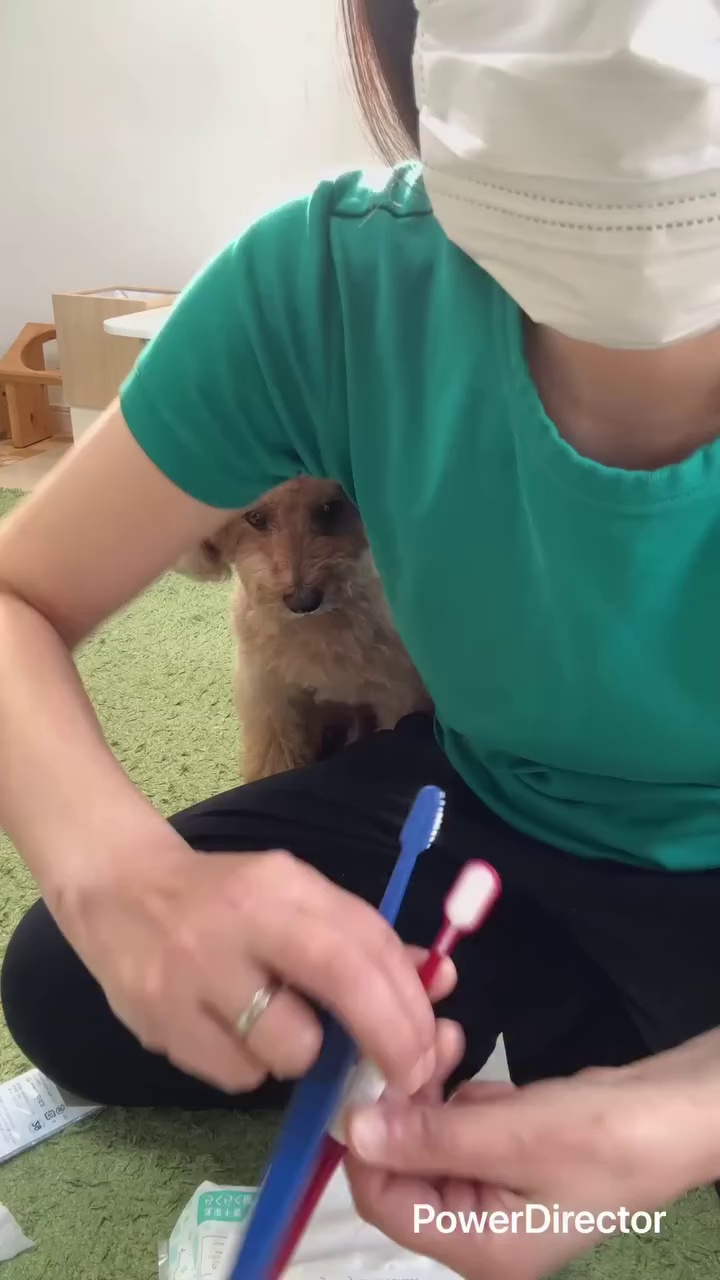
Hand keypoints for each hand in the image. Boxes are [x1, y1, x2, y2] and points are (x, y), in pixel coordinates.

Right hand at [56, 830, 442, 1093]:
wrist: (118, 890)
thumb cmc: (224, 897)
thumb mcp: (292, 895)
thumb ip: (359, 937)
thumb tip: (434, 983)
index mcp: (281, 884)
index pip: (363, 943)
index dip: (408, 1003)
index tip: (430, 1045)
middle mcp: (240, 922)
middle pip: (341, 984)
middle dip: (388, 1041)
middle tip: (405, 1076)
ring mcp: (195, 973)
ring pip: (291, 1050)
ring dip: (305, 1055)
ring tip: (280, 1027)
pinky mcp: (160, 1022)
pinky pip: (239, 1077)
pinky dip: (252, 1067)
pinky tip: (232, 1032)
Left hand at [345, 1031, 719, 1279]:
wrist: (676, 1114)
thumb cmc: (602, 1136)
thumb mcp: (512, 1136)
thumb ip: (428, 1137)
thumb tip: (353, 1131)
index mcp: (475, 1244)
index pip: (383, 1203)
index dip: (365, 1144)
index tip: (365, 1075)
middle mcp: (477, 1226)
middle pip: (404, 1166)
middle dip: (404, 1102)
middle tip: (417, 1041)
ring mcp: (494, 1189)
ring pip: (429, 1136)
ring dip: (430, 1088)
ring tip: (449, 1037)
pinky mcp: (509, 1156)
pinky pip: (459, 1125)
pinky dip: (460, 1093)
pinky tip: (474, 1066)